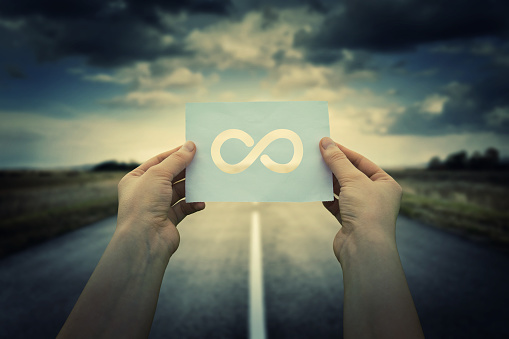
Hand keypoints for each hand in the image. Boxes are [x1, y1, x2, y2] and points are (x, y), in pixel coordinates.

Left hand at [116, 141, 204, 257]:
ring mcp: (156, 207)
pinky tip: (200, 203)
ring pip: (178, 192)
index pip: (157, 161)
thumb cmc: (144, 205)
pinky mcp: (168, 219)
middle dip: (186, 171)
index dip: (175, 154)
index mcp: (135, 179)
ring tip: (205, 182)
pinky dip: (193, 204)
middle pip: (170, 176)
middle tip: (203, 163)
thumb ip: (176, 160)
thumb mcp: (159, 174)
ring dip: (191, 187)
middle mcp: (144, 193)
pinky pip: (184, 207)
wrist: (145, 240)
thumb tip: (190, 146)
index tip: (192, 148)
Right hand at [319, 137, 401, 262]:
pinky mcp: (349, 222)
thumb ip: (337, 161)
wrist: (363, 248)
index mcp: (386, 185)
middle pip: (351, 176)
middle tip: (317, 156)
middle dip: (334, 168)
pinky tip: (316, 191)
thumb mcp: (352, 180)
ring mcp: (363, 210)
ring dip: (329, 182)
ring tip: (314, 171)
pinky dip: (327, 198)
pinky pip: (336, 204)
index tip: (326, 144)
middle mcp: (377, 197)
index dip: (344, 153)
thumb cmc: (367, 211)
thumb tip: (326, 142)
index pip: (362, 163)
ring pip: (343, 190)